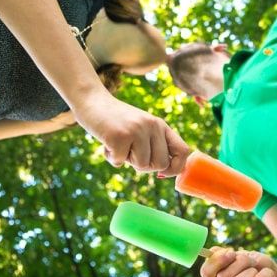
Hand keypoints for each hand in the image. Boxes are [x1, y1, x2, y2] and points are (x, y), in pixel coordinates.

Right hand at [74, 90, 188, 175]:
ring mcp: (137, 130)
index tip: (162, 174)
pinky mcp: (120, 136)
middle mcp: (153, 125)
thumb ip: (154, 145)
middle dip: (144, 166)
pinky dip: (111, 158)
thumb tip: (165, 172)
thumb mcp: (141, 128)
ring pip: (142, 166)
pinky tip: (107, 143)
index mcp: (161, 125)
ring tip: (118, 144)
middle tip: (130, 152)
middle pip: (160, 164)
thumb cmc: (116, 121)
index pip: (183, 151)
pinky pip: (120, 162)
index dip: (176, 168)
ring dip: (126, 161)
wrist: (92, 101)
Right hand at [200, 247, 276, 276]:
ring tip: (261, 270)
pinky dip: (268, 272)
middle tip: (251, 261)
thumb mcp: (244, 257)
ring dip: (252, 268)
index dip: (216, 259)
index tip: (231, 252)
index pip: (206, 274)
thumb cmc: (262, 269)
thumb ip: (226, 256)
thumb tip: (212, 251)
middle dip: (240, 261)